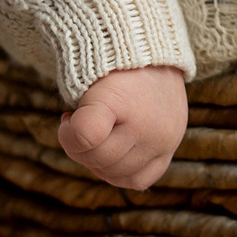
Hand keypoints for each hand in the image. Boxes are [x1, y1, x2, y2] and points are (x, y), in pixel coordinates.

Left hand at [59, 66, 188, 189]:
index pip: (83, 136)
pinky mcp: (171, 148)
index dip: (66, 134)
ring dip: (100, 161)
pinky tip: (116, 156)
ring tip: (102, 138)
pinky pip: (140, 179)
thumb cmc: (114, 71)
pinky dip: (122, 174)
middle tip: (82, 128)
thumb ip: (79, 117)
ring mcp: (161, 140)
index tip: (68, 118)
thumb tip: (80, 148)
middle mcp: (144, 124)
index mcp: (119, 100)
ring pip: (116, 174)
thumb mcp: (88, 82)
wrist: (154, 57)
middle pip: (97, 159)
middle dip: (81, 148)